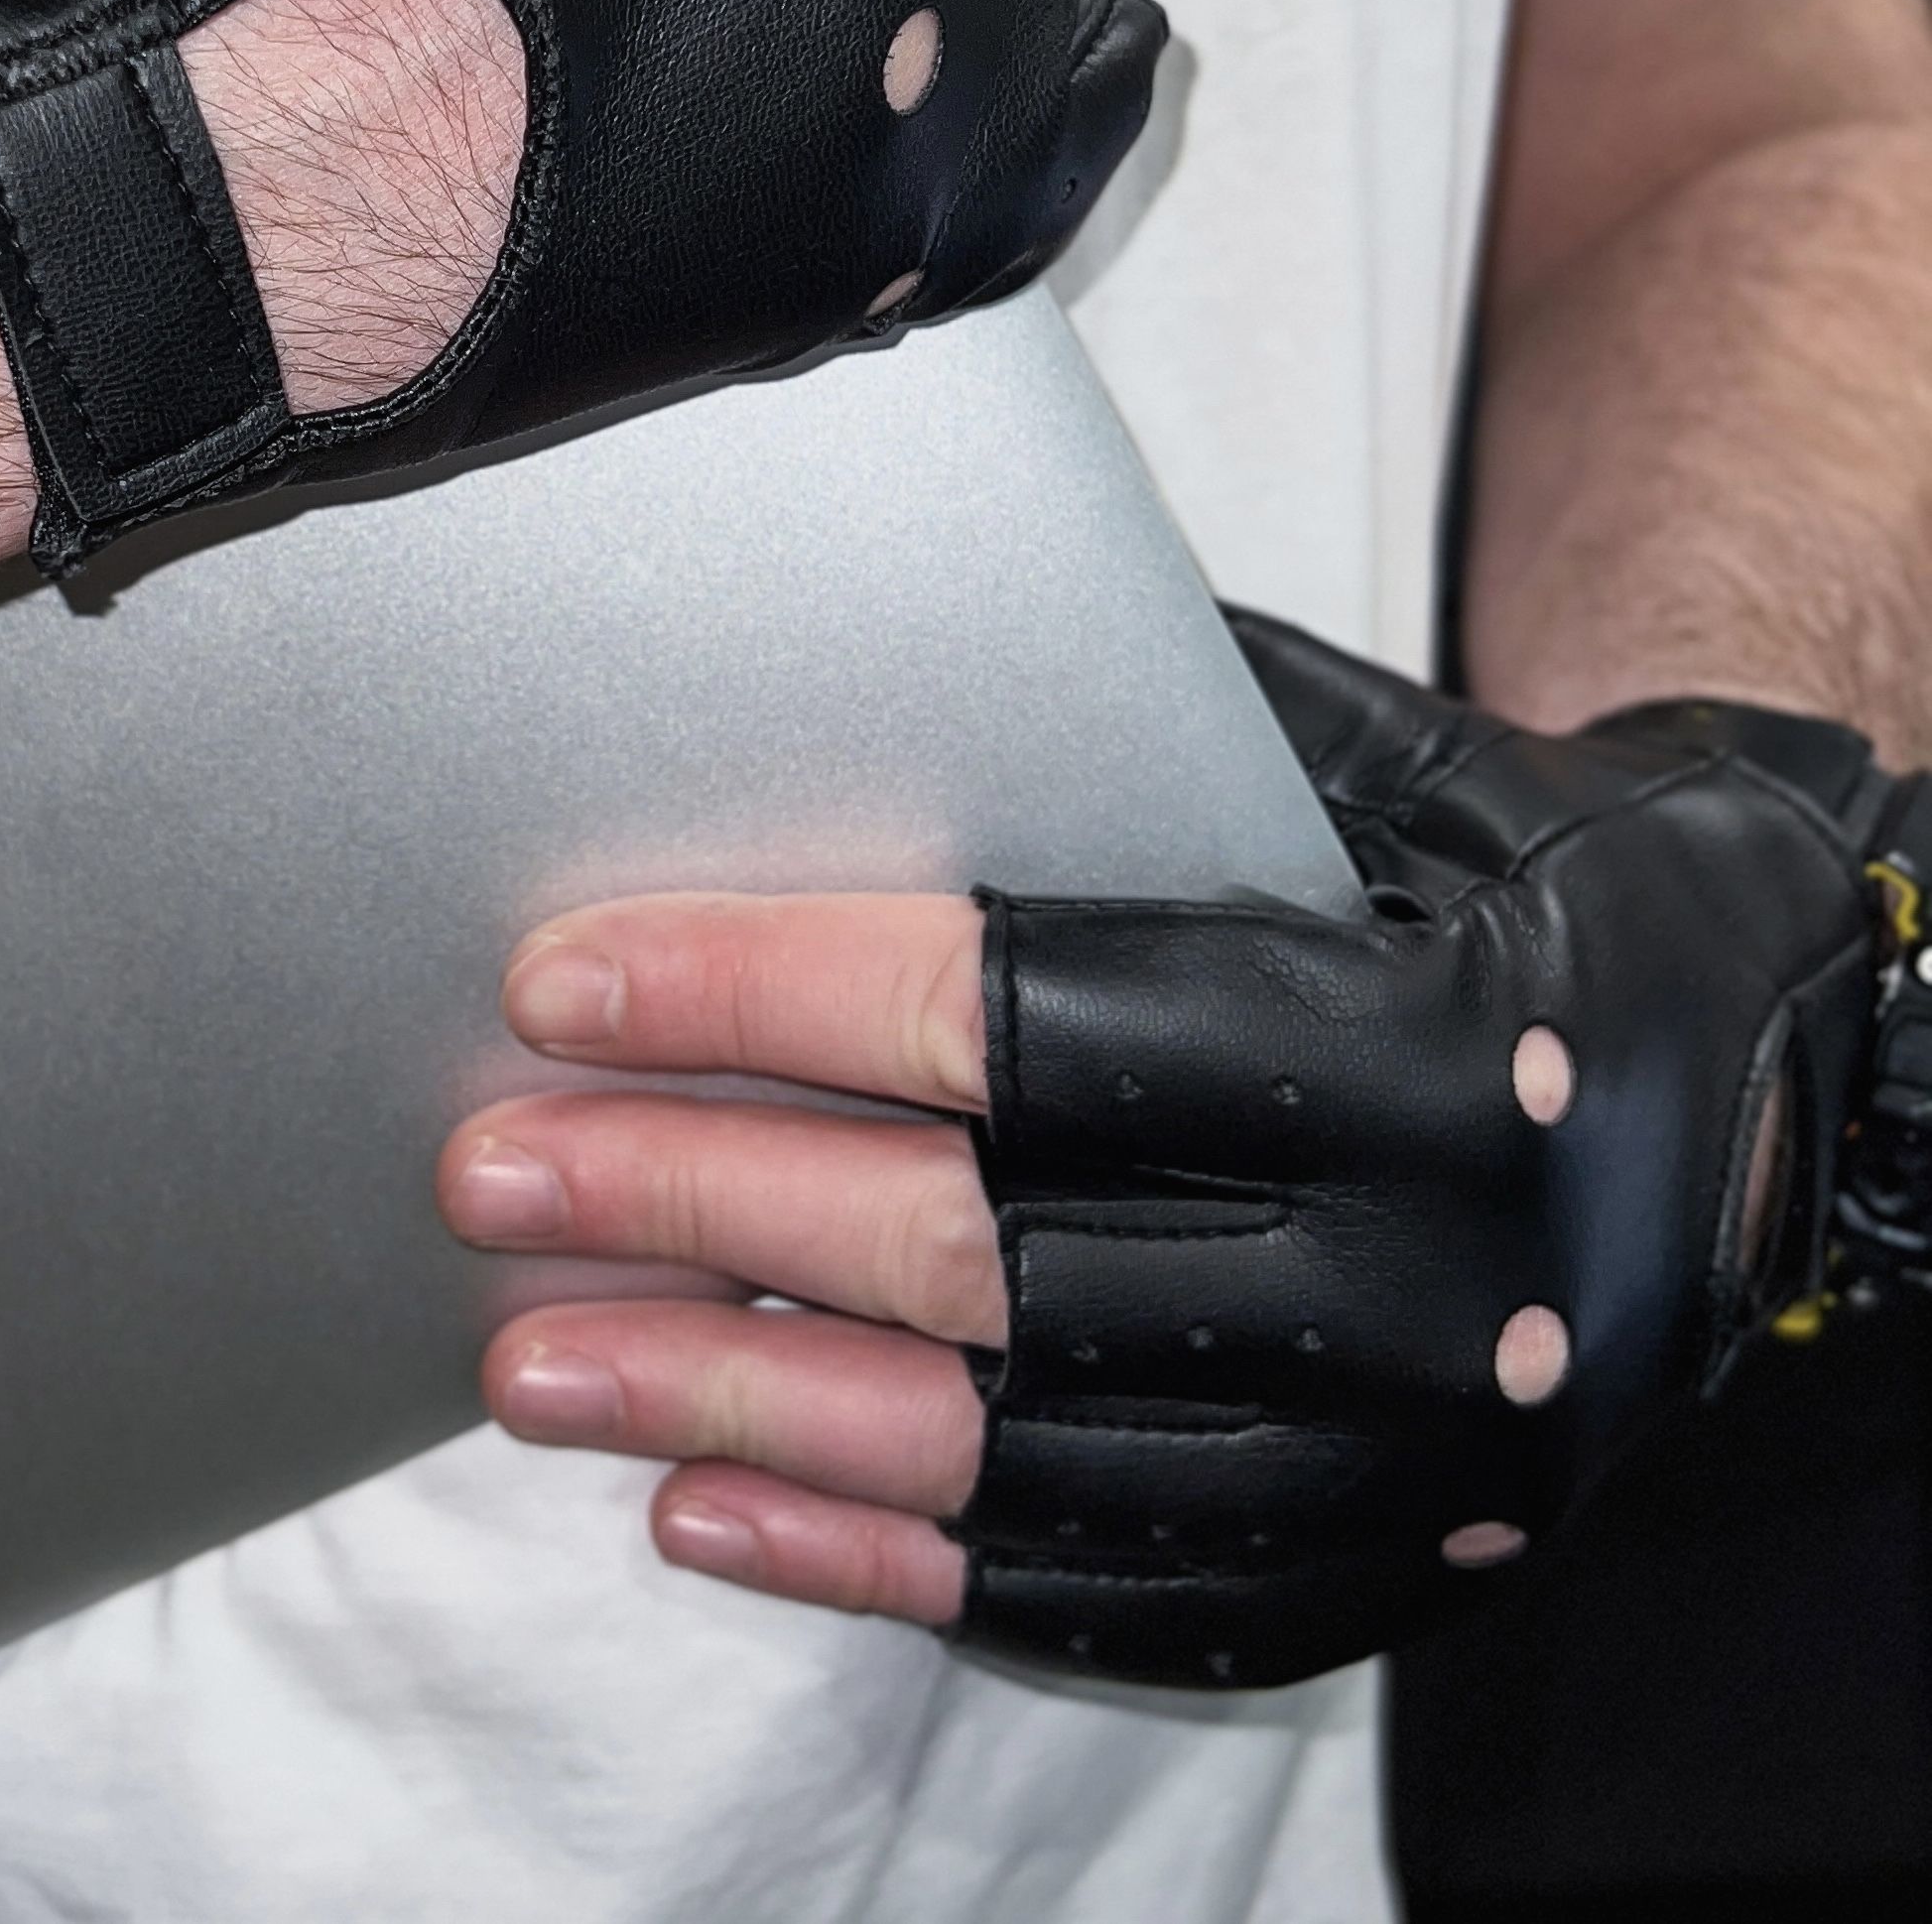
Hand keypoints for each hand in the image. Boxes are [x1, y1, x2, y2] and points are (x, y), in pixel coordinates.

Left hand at [441, 613, 1909, 1689]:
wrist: (1785, 1087)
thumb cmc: (1547, 887)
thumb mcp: (1389, 768)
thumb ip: (1138, 737)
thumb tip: (842, 685)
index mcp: (1413, 1055)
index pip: (1009, 1028)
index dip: (763, 999)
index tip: (568, 980)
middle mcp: (1412, 1288)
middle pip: (963, 1249)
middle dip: (692, 1203)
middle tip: (489, 1170)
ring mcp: (1394, 1469)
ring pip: (989, 1445)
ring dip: (728, 1404)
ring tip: (531, 1358)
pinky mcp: (1370, 1570)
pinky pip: (1080, 1590)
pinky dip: (877, 1552)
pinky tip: (710, 1512)